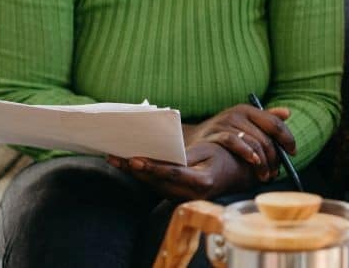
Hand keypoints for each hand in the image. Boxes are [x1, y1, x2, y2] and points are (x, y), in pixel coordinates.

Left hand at [107, 141, 250, 200]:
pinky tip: (127, 165)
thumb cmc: (221, 156)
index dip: (152, 167)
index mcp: (202, 182)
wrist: (234, 174)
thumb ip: (187, 155)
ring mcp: (184, 198)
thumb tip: (165, 156)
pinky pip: (156, 186)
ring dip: (134, 173)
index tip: (134, 160)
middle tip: (115, 157)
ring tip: (114, 159)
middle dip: (134, 170)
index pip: (172, 174)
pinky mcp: (177, 197)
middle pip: (157, 182)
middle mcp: (191, 194)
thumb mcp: (208, 149)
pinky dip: (142, 176)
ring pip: (153, 186)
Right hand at [186, 104, 295, 182]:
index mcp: (248, 110)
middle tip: (276, 172)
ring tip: (265, 175)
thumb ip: (265, 118)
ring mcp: (225, 123)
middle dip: (275, 157)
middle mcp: (237, 114)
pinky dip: (246, 152)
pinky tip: (253, 163)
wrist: (192, 139)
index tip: (293, 152)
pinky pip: (234, 142)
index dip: (286, 138)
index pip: (274, 122)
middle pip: (265, 136)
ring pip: (253, 141)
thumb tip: (287, 112)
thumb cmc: (223, 132)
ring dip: (263, 161)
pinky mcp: (214, 134)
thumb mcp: (244, 123)